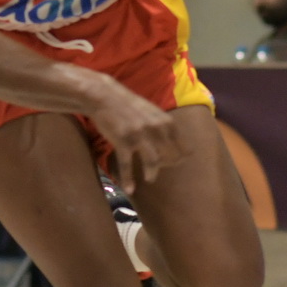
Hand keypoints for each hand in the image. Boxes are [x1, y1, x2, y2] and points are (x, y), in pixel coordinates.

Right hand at [87, 79, 185, 194]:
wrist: (104, 97)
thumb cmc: (129, 105)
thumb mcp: (152, 112)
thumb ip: (164, 126)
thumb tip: (175, 143)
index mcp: (166, 122)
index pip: (183, 147)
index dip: (180, 158)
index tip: (174, 163)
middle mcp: (156, 129)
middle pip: (170, 157)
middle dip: (168, 166)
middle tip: (161, 170)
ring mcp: (139, 136)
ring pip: (153, 162)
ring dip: (152, 174)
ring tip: (150, 179)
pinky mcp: (123, 142)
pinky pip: (128, 166)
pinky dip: (129, 180)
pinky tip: (130, 189)